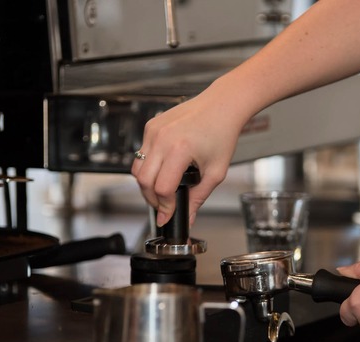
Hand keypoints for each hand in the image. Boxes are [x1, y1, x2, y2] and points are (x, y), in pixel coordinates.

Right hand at [131, 88, 248, 226]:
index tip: (168, 215)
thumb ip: (199, 197)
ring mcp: (153, 130)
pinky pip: (141, 153)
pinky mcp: (150, 126)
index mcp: (180, 149)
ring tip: (162, 190)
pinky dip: (149, 166)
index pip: (162, 188)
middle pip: (143, 181)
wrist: (221, 105)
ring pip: (137, 168)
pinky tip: (163, 169)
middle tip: (164, 206)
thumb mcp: (216, 171)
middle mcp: (162, 138)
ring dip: (147, 184)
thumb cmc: (222, 133)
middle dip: (152, 199)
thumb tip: (189, 217)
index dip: (165, 206)